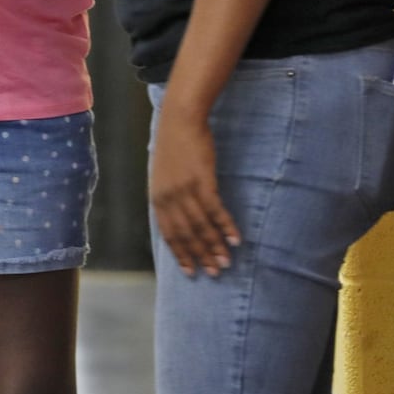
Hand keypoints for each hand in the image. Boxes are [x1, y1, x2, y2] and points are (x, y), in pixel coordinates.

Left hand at [150, 108, 240, 277]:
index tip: (192, 272)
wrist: (178, 120)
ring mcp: (184, 189)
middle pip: (186, 234)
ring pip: (201, 226)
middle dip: (201, 256)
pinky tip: (236, 239)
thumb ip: (168, 196)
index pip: (168, 234)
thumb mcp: (163, 175)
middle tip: (215, 273)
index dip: (181, 254)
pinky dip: (226, 226)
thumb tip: (178, 218)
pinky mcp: (202, 180)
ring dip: (215, 246)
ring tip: (227, 262)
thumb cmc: (173, 147)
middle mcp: (168, 197)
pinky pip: (215, 210)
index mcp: (157, 197)